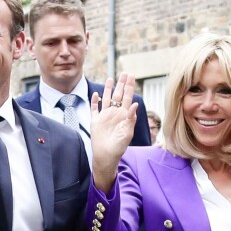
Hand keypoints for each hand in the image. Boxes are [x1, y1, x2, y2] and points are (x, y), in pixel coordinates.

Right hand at [91, 73, 137, 192]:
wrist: (106, 157)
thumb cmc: (119, 147)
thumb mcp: (127, 133)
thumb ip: (130, 118)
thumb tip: (135, 104)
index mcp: (124, 116)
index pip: (127, 98)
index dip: (129, 87)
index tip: (131, 76)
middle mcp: (115, 114)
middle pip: (119, 95)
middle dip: (122, 84)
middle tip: (125, 73)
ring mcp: (105, 117)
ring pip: (107, 99)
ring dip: (109, 89)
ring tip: (110, 78)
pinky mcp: (96, 121)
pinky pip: (95, 108)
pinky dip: (95, 101)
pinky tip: (96, 94)